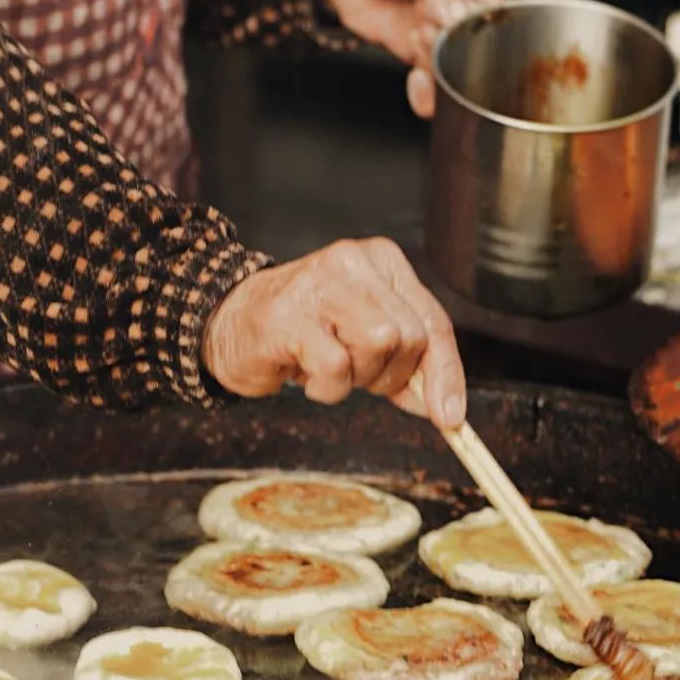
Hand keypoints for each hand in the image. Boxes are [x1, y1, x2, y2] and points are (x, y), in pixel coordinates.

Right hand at [201, 238, 465, 429]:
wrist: (228, 324)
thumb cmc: (302, 332)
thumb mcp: (363, 341)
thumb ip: (406, 367)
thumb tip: (445, 410)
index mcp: (381, 261)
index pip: (433, 321)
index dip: (446, 374)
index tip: (451, 419)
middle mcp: (352, 261)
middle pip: (410, 337)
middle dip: (390, 376)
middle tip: (357, 377)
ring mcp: (318, 283)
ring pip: (380, 343)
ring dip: (357, 378)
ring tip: (328, 368)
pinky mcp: (287, 315)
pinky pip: (336, 367)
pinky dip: (327, 388)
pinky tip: (304, 373)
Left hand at [317, 0, 504, 118]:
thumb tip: (460, 14)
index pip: (496, 4)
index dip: (475, 21)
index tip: (448, 20)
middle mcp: (469, 0)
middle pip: (479, 40)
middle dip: (452, 44)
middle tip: (425, 28)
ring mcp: (447, 29)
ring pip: (458, 64)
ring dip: (436, 63)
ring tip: (414, 37)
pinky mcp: (425, 53)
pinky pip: (435, 81)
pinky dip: (428, 92)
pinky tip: (416, 82)